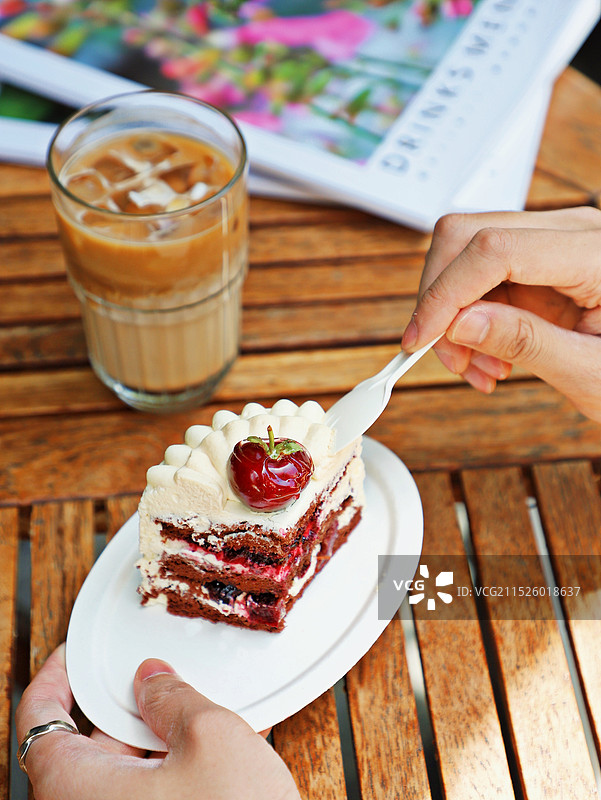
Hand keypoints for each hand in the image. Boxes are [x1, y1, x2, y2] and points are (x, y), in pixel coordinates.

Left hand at [16, 644, 299, 799]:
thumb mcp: (211, 738)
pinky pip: (146, 798)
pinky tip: (212, 757)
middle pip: (87, 748)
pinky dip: (170, 773)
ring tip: (199, 719)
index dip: (54, 680)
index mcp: (76, 790)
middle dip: (125, 710)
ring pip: (122, 776)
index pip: (39, 721)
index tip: (71, 659)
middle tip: (156, 683)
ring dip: (156, 742)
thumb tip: (153, 679)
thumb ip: (173, 697)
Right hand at [401, 207, 600, 422]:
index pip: (494, 250)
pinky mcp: (538, 260)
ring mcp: (553, 241)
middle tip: (451, 360)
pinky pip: (479, 275)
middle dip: (441, 300)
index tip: (420, 341)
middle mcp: (572, 232)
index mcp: (597, 254)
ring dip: (452, 314)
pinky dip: (468, 318)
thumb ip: (527, 343)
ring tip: (480, 369)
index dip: (445, 294)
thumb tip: (459, 324)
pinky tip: (490, 356)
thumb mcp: (592, 372)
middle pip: (467, 235)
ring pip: (464, 253)